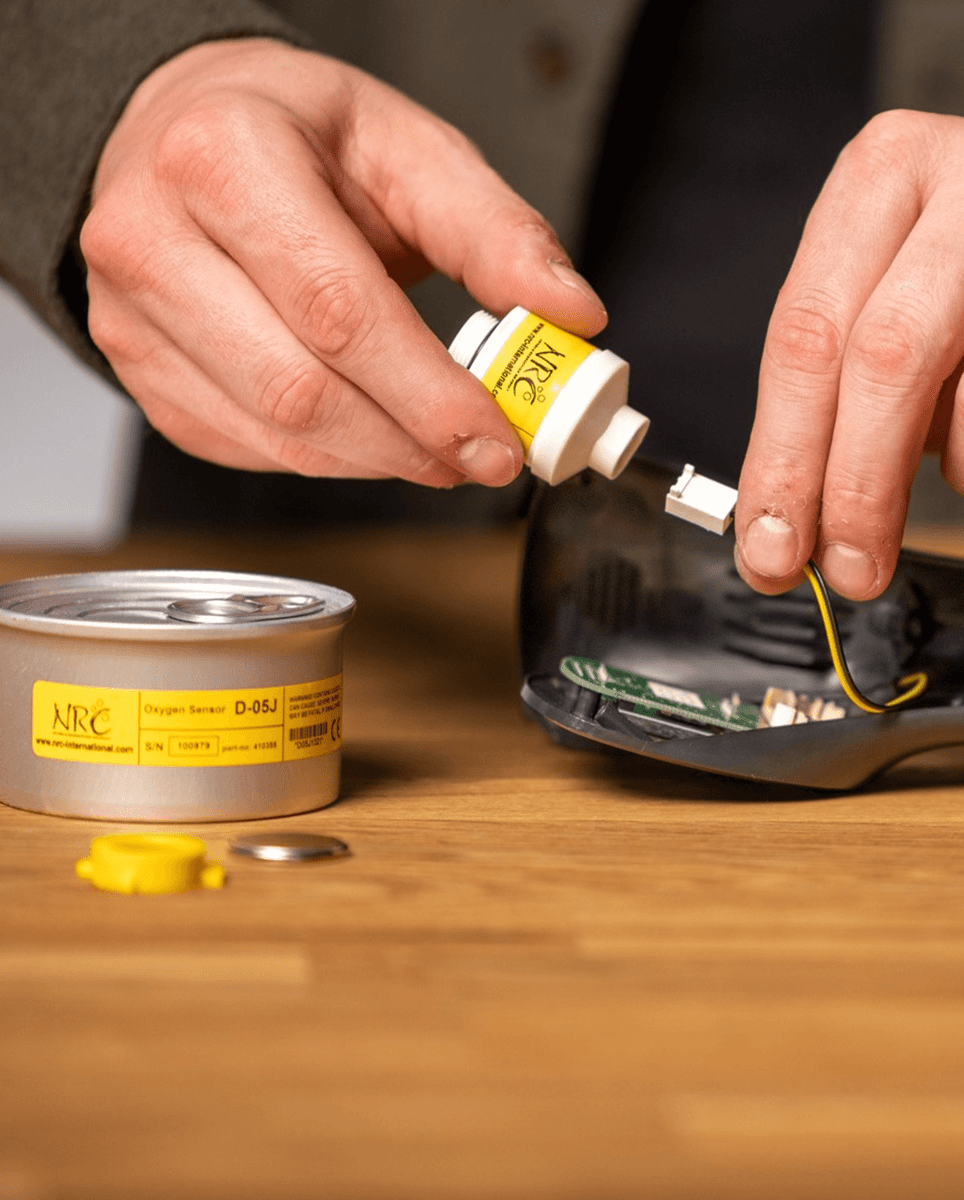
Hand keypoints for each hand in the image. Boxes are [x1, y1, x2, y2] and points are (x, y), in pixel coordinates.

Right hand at [81, 39, 605, 485]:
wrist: (181, 130)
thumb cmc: (294, 135)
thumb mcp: (405, 146)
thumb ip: (494, 231)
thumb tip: (570, 315)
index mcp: (225, 158)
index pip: (338, 311)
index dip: (428, 395)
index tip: (497, 439)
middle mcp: (152, 238)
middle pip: (301, 391)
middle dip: (408, 444)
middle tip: (477, 457)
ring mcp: (130, 316)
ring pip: (273, 436)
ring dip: (373, 461)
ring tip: (433, 448)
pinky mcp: (138, 370)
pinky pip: (245, 446)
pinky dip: (323, 457)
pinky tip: (365, 433)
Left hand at [736, 109, 963, 598]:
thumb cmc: (951, 259)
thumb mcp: (881, 283)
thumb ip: (834, 378)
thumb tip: (790, 509)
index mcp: (877, 182)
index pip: (803, 338)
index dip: (782, 457)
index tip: (770, 546)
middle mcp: (959, 186)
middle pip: (882, 357)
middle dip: (855, 484)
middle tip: (846, 569)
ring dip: (938, 469)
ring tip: (925, 496)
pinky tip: (963, 456)